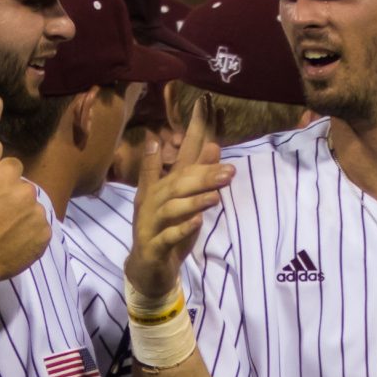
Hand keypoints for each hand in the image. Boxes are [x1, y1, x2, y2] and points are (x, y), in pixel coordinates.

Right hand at [0, 156, 49, 285]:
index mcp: (7, 174)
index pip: (13, 167)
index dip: (3, 181)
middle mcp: (26, 190)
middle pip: (25, 190)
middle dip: (15, 200)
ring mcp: (37, 214)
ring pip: (33, 212)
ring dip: (23, 219)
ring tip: (3, 234)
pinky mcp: (44, 236)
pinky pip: (40, 232)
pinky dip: (30, 237)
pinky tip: (12, 245)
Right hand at [126, 109, 232, 298]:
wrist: (146, 269)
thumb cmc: (167, 231)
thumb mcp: (181, 201)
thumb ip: (192, 172)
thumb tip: (211, 143)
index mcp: (162, 187)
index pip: (180, 155)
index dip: (192, 132)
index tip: (205, 107)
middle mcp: (154, 201)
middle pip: (178, 183)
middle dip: (202, 175)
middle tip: (230, 171)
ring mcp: (152, 224)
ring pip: (173, 209)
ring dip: (194, 201)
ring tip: (216, 196)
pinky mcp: (154, 247)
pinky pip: (168, 237)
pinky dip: (182, 230)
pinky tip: (198, 223)